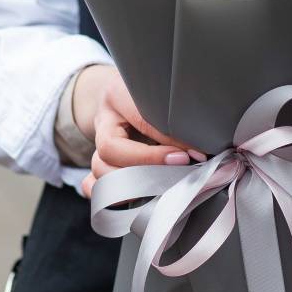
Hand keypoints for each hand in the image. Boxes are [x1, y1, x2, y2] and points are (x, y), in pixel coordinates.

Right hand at [73, 65, 204, 198]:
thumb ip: (178, 116)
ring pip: (99, 170)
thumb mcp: (164, 94)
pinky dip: (109, 196)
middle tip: (180, 167)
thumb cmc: (152, 93)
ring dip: (133, 184)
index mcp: (117, 96)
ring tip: (165, 186)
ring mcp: (97, 144)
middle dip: (147, 165)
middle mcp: (103, 121)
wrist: (128, 92)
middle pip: (110, 150)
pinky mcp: (98, 163)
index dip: (169, 140)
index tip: (195, 152)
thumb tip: (200, 148)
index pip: (140, 121)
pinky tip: (136, 199)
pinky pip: (91, 184)